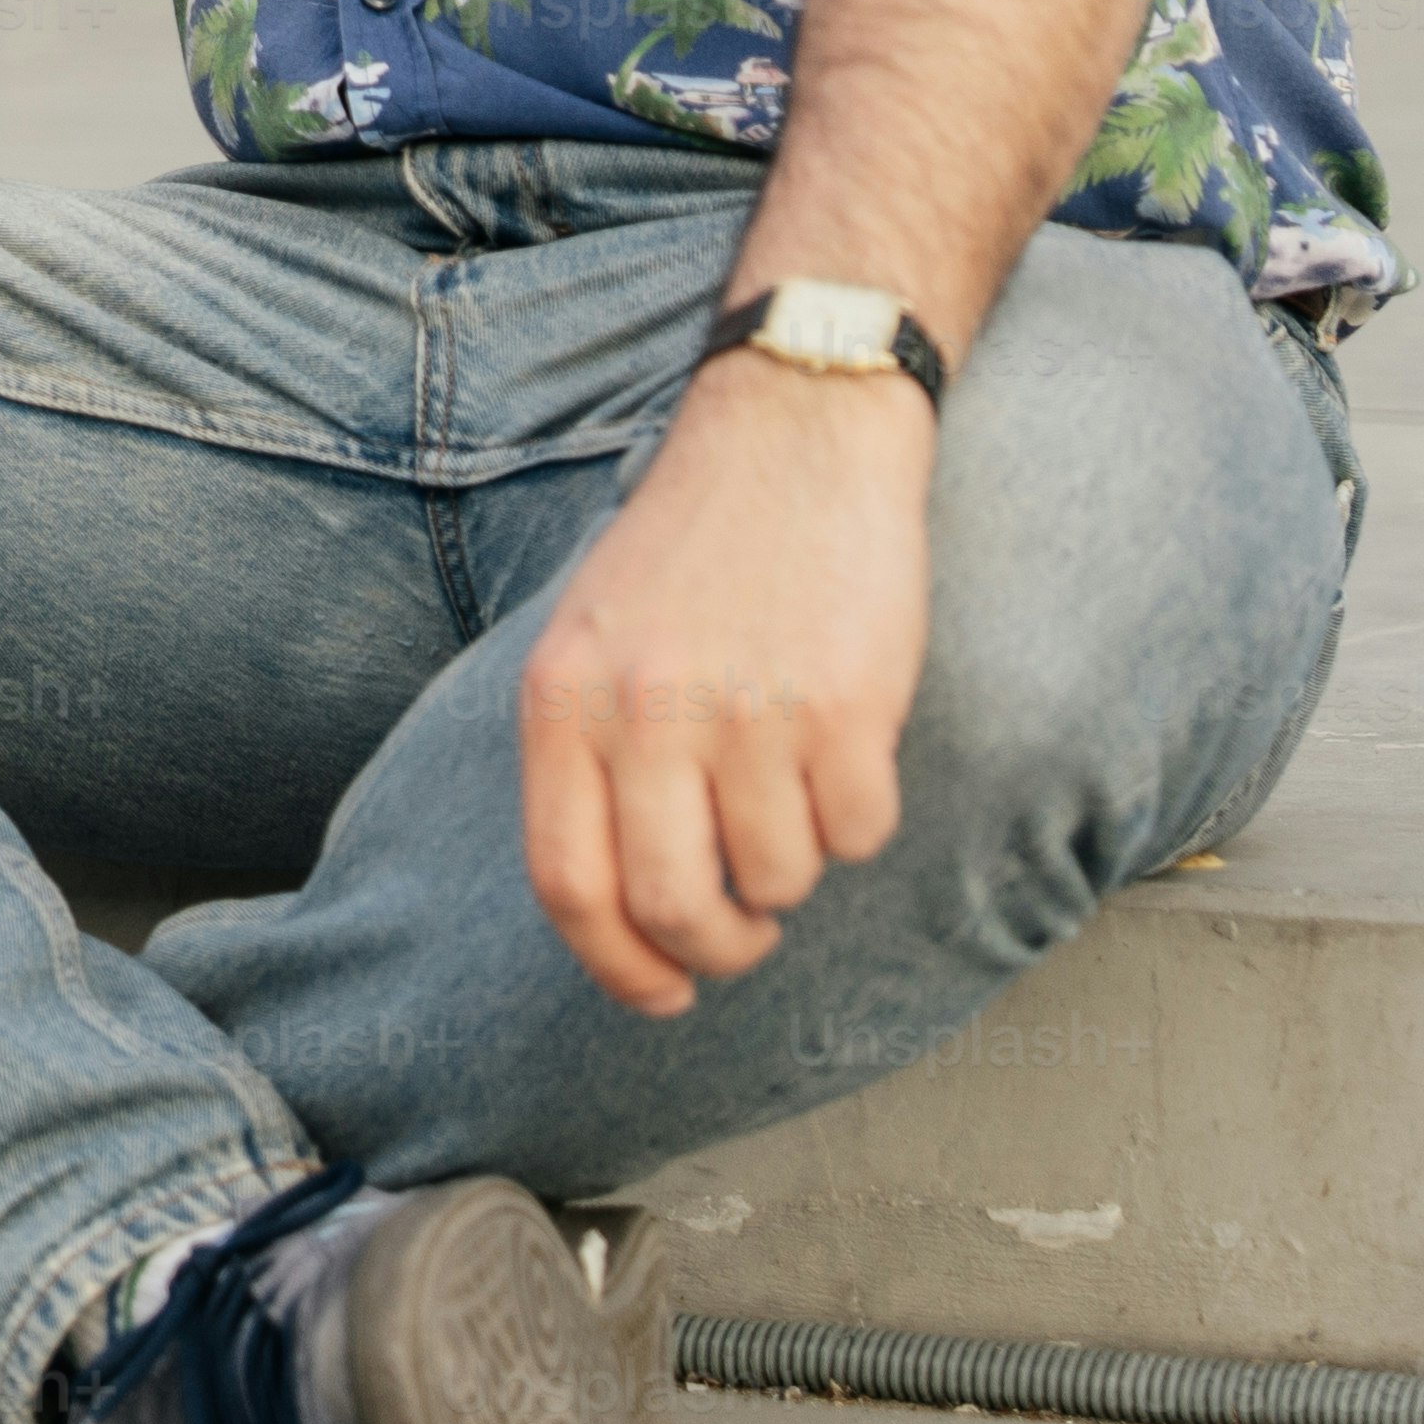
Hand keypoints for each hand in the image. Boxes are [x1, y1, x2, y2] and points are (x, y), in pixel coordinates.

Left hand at [508, 359, 937, 1015]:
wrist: (794, 429)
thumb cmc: (694, 552)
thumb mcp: (594, 640)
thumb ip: (590, 761)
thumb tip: (622, 917)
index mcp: (564, 699)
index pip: (568, 885)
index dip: (616, 966)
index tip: (660, 994)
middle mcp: (646, 709)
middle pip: (673, 907)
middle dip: (717, 949)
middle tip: (743, 932)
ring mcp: (748, 709)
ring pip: (779, 881)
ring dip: (793, 869)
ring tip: (792, 791)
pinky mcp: (847, 704)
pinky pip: (859, 834)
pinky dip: (859, 818)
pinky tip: (847, 745)